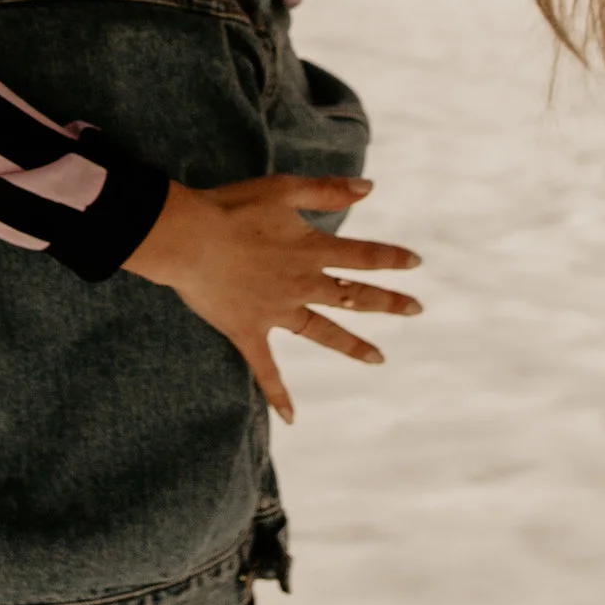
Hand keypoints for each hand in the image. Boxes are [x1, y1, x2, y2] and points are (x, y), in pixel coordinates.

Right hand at [124, 176, 421, 422]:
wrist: (188, 239)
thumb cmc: (231, 208)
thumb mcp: (282, 188)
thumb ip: (326, 190)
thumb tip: (370, 187)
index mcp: (311, 249)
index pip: (363, 256)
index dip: (391, 258)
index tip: (415, 262)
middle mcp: (301, 284)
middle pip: (354, 296)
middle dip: (388, 302)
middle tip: (416, 309)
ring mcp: (277, 311)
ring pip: (324, 332)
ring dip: (353, 345)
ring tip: (380, 359)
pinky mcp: (249, 331)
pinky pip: (266, 368)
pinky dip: (278, 393)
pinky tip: (291, 417)